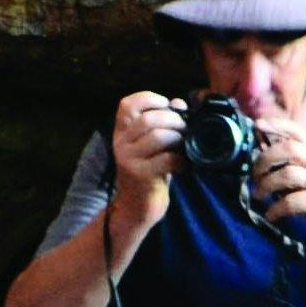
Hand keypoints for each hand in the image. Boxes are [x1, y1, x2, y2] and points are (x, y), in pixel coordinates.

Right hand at [107, 92, 184, 211]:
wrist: (136, 207)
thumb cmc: (148, 171)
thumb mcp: (152, 145)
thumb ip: (162, 122)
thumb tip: (179, 103)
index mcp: (121, 131)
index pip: (127, 104)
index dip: (149, 99)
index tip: (167, 106)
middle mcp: (120, 143)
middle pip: (149, 119)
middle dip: (174, 120)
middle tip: (185, 130)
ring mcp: (128, 159)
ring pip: (158, 136)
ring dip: (178, 138)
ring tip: (184, 147)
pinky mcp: (140, 175)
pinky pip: (166, 159)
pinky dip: (180, 160)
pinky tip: (183, 165)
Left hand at [250, 121, 305, 231]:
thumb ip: (286, 162)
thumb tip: (260, 147)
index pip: (296, 130)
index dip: (276, 124)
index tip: (257, 124)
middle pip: (290, 148)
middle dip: (265, 159)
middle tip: (254, 175)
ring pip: (289, 174)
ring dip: (266, 185)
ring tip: (258, 195)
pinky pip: (292, 202)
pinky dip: (276, 209)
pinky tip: (270, 215)